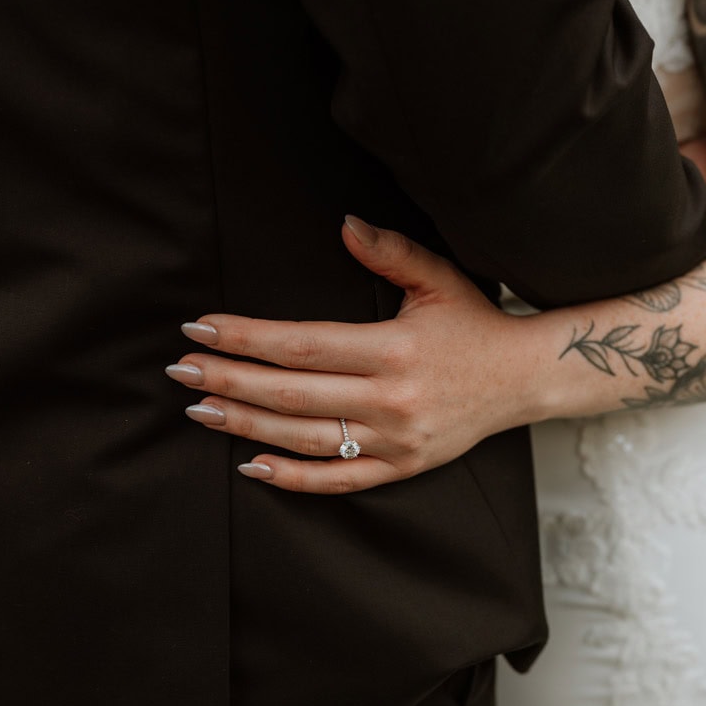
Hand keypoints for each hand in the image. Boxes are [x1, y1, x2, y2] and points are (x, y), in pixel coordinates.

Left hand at [165, 217, 545, 493]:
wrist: (524, 378)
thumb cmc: (476, 325)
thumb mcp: (439, 280)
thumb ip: (390, 252)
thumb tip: (344, 224)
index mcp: (395, 349)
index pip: (303, 345)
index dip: (246, 338)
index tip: (201, 328)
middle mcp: (392, 400)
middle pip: (291, 393)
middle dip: (228, 379)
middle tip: (181, 368)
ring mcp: (396, 440)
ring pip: (304, 438)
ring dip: (245, 425)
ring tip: (200, 407)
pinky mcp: (402, 467)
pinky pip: (338, 480)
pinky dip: (291, 477)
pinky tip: (250, 463)